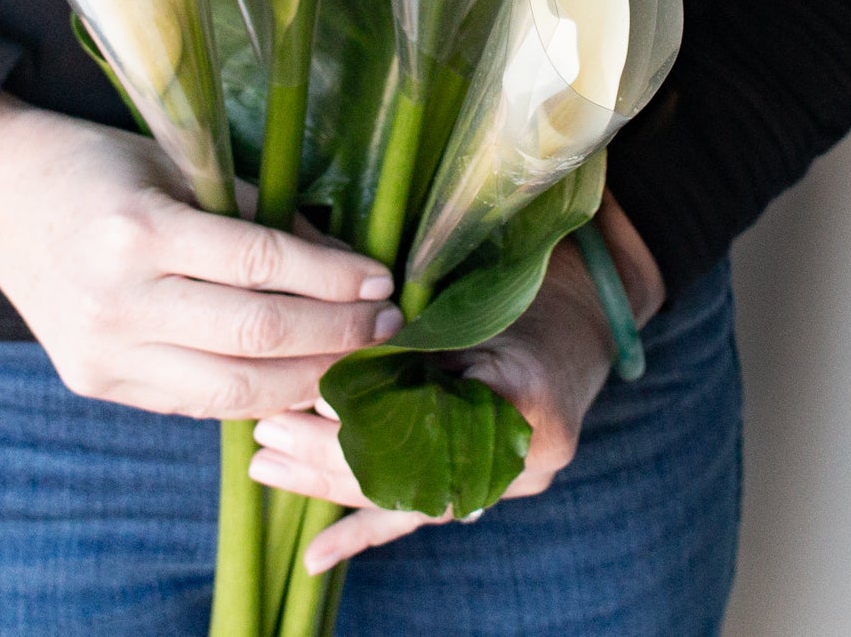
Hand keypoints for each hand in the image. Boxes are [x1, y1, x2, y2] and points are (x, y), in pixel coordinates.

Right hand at [0, 94, 402, 418]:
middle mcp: (118, 300)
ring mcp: (103, 353)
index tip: (383, 280)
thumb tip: (339, 255)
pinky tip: (299, 379)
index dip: (332, 278)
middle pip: (254, 337)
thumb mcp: (179, 165)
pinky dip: (255, 395)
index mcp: (139, 230)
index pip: (261, 265)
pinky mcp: (97, 383)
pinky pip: (195, 403)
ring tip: (357, 360)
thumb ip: (253, 212)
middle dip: (336, 335)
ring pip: (230, 390)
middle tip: (388, 325)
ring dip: (307, 380)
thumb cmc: (99, 166)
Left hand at [248, 192, 665, 571]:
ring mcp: (506, 481)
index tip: (312, 395)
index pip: (433, 420)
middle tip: (269, 429)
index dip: (369, 415)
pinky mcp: (483, 488)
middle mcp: (523, 457)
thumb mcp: (485, 299)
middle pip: (413, 468)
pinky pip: (418, 517)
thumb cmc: (533, 293)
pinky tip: (315, 557)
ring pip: (407, 496)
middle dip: (331, 451)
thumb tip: (340, 355)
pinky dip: (362, 532)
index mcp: (529, 397)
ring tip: (267, 466)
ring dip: (329, 484)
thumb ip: (425, 335)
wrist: (583, 317)